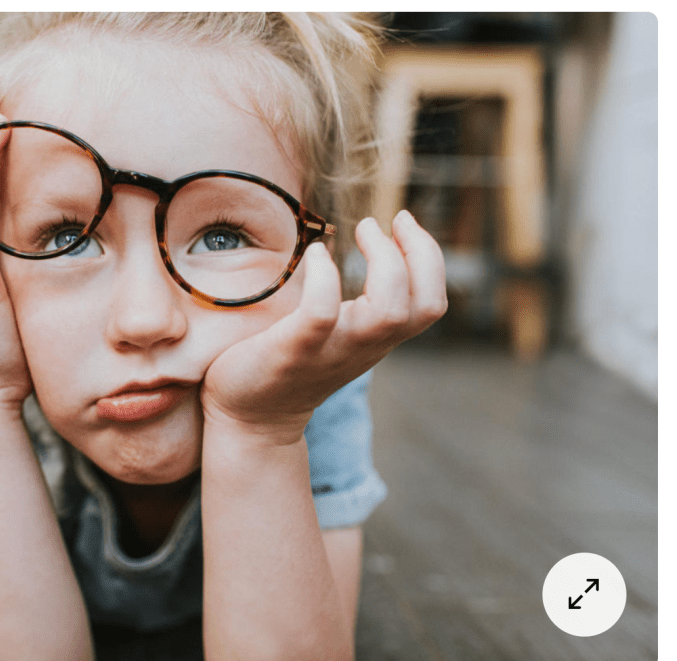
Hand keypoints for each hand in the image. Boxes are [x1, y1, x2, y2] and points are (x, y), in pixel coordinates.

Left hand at [201, 210, 446, 438]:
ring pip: (387, 312)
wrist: (249, 420)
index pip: (430, 303)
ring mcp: (331, 350)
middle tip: (382, 222)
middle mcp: (363, 346)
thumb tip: (336, 252)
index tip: (402, 223)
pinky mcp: (293, 351)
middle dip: (419, 252)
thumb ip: (345, 307)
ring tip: (360, 229)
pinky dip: (324, 278)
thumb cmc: (283, 366)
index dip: (429, 258)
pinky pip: (321, 314)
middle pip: (424, 306)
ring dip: (384, 260)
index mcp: (375, 338)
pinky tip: (314, 254)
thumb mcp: (330, 334)